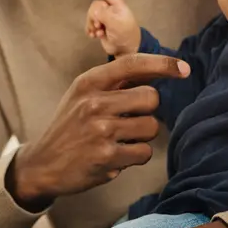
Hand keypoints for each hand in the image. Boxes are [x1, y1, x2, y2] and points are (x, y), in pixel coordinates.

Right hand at [9, 54, 189, 209]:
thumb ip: (116, 83)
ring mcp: (101, 131)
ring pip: (151, 127)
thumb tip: (159, 70)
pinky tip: (115, 156)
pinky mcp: (107, 157)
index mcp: (89, 82)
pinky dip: (135, 156)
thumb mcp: (83, 95)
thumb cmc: (71, 126)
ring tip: (119, 139)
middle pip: (151, 98)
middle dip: (147, 110)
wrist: (44, 164)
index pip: (132, 64)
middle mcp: (94, 103)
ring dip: (142, 136)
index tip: (183, 69)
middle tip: (129, 119)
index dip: (162, 64)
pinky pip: (144, 152)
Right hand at [85, 0, 140, 55]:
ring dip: (92, 24)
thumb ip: (104, 15)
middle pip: (96, 6)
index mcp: (118, 6)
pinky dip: (90, 29)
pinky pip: (90, 24)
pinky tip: (93, 36)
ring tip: (97, 33)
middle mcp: (111, 10)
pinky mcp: (100, 28)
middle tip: (98, 25)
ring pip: (91, 15)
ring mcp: (105, 19)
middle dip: (94, 15)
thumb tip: (94, 10)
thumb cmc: (125, 34)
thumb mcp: (116, 24)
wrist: (126, 50)